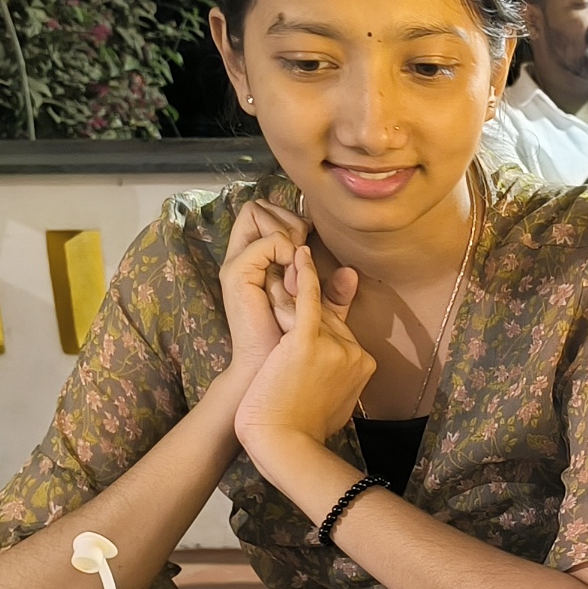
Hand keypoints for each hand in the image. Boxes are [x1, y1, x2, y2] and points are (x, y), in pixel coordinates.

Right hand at [218, 200, 332, 380]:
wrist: (266, 379)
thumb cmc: (290, 353)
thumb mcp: (316, 318)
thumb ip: (331, 297)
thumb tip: (351, 272)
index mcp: (256, 266)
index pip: (266, 216)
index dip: (291, 218)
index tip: (312, 232)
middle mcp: (242, 261)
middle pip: (257, 208)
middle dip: (287, 218)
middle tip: (307, 236)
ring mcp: (236, 266)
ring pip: (255, 214)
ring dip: (286, 229)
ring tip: (301, 251)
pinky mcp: (236, 275)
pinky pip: (265, 242)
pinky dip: (283, 246)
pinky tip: (296, 263)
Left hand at [232, 244, 371, 463]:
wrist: (283, 445)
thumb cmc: (299, 432)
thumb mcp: (332, 405)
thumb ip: (339, 380)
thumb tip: (338, 375)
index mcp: (363, 366)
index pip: (339, 330)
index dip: (316, 324)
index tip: (298, 323)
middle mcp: (354, 353)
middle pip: (326, 317)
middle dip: (300, 314)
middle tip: (278, 316)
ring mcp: (334, 346)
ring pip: (311, 310)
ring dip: (287, 305)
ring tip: (272, 301)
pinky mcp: (306, 341)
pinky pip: (306, 300)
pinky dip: (303, 275)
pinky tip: (298, 254)